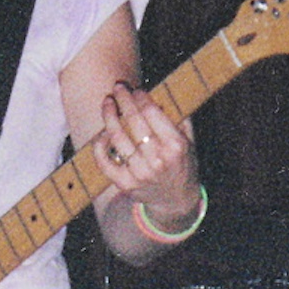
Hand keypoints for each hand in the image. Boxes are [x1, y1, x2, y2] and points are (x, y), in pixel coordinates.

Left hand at [93, 82, 197, 221]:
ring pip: (117, 138)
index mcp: (175, 145)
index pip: (152, 113)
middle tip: (118, 87)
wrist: (176, 201)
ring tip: (107, 103)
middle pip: (134, 121)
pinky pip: (105, 161)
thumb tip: (162, 92)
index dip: (140, 97)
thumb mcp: (189, 141)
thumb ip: (178, 118)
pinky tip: (102, 133)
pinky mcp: (125, 183)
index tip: (135, 90)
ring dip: (109, 116)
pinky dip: (99, 145)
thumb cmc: (182, 164)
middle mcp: (157, 159)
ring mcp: (139, 173)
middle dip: (123, 100)